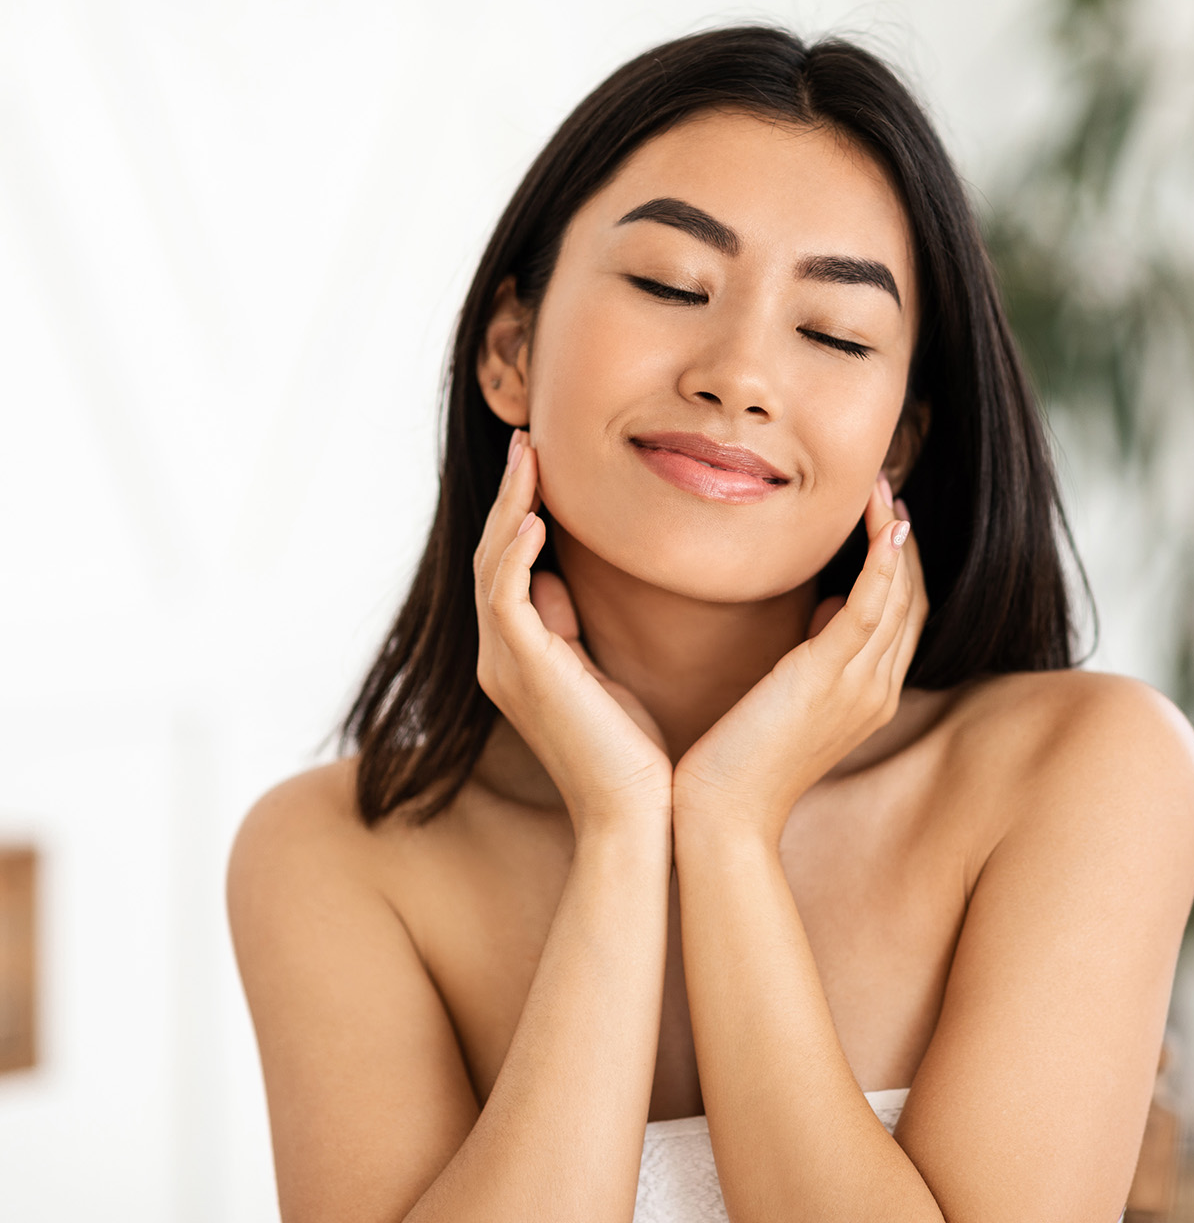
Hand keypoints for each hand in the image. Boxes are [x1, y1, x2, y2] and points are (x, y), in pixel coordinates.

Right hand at [474, 429, 672, 836]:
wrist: (637, 815)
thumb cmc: (636, 754)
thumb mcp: (605, 677)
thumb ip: (577, 632)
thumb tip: (562, 584)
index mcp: (520, 658)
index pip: (510, 570)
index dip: (522, 515)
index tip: (544, 467)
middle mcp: (501, 657)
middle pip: (493, 557)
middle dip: (512, 496)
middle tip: (529, 440)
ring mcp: (505, 664)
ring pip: (493, 566)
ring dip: (512, 507)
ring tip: (530, 455)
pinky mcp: (523, 670)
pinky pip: (505, 596)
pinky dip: (515, 553)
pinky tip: (536, 520)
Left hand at [671, 473, 927, 847]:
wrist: (721, 814)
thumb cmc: (737, 760)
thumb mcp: (788, 698)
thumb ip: (815, 657)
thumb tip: (825, 604)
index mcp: (870, 697)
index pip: (903, 617)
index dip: (900, 564)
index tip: (882, 517)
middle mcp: (876, 691)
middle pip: (911, 600)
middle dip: (902, 540)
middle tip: (883, 488)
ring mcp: (859, 686)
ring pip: (898, 596)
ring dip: (893, 537)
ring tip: (879, 490)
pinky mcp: (827, 678)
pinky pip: (871, 607)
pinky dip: (882, 562)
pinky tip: (884, 525)